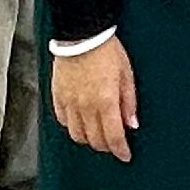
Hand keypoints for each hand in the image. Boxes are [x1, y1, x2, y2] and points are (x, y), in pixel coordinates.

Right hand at [52, 37, 139, 161]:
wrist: (81, 34)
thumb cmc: (106, 50)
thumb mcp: (126, 74)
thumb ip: (129, 102)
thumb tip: (132, 124)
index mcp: (105, 101)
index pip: (113, 137)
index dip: (120, 150)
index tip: (125, 155)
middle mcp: (86, 106)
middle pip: (95, 140)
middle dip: (106, 146)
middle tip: (114, 143)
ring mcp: (70, 103)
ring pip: (77, 135)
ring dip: (89, 139)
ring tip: (97, 134)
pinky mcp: (57, 97)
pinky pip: (64, 121)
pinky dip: (73, 126)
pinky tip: (81, 122)